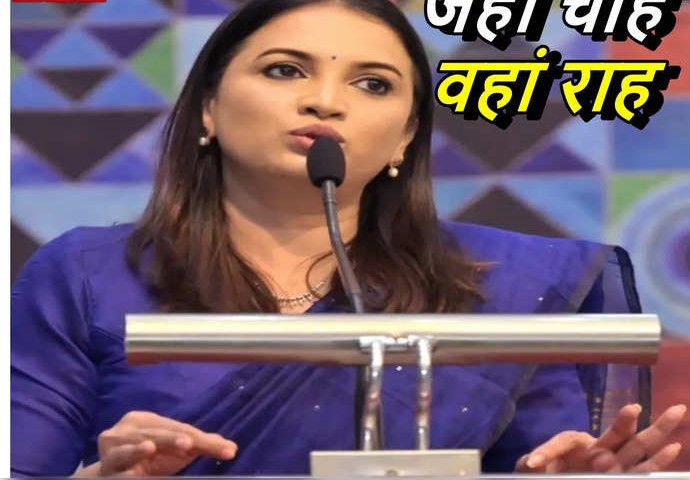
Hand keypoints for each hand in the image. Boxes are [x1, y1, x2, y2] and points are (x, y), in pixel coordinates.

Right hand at [75, 411, 236, 476]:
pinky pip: (113, 468)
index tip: (226, 450)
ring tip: (149, 448)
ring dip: (137, 450)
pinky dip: (122, 471)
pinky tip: (131, 475)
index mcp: (146, 421)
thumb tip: (231, 448)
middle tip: (189, 443)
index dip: (201, 439)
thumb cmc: (148, 458)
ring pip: (127, 449)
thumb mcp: (175, 449)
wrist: (110, 474)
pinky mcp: (104, 468)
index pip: (179, 428)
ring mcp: (113, 449)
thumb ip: (200, 445)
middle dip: (172, 439)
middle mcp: (128, 429)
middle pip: (156, 435)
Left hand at [515, 403, 686, 472]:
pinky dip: (658, 461)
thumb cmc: (542, 475)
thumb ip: (531, 463)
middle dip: (630, 418)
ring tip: (677, 411)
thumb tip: (531, 465)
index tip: (533, 464)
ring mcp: (612, 466)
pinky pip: (641, 470)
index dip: (548, 451)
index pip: (566, 441)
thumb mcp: (529, 469)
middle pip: (618, 432)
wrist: (548, 478)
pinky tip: (673, 449)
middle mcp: (597, 452)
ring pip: (638, 447)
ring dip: (657, 431)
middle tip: (640, 403)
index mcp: (574, 445)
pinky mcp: (620, 477)